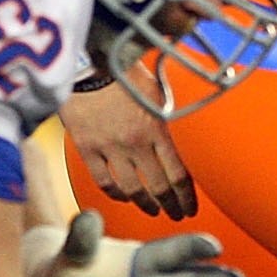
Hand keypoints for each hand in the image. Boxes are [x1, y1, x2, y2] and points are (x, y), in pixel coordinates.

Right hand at [63, 81, 196, 219]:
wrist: (86, 62)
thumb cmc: (122, 70)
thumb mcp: (155, 89)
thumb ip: (165, 115)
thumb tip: (176, 131)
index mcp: (156, 129)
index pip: (178, 174)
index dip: (186, 197)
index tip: (190, 208)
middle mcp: (135, 143)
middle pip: (159, 187)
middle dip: (171, 205)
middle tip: (176, 214)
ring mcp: (110, 148)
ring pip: (132, 189)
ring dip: (145, 204)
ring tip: (153, 210)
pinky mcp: (87, 148)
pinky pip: (104, 181)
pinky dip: (115, 193)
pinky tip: (123, 196)